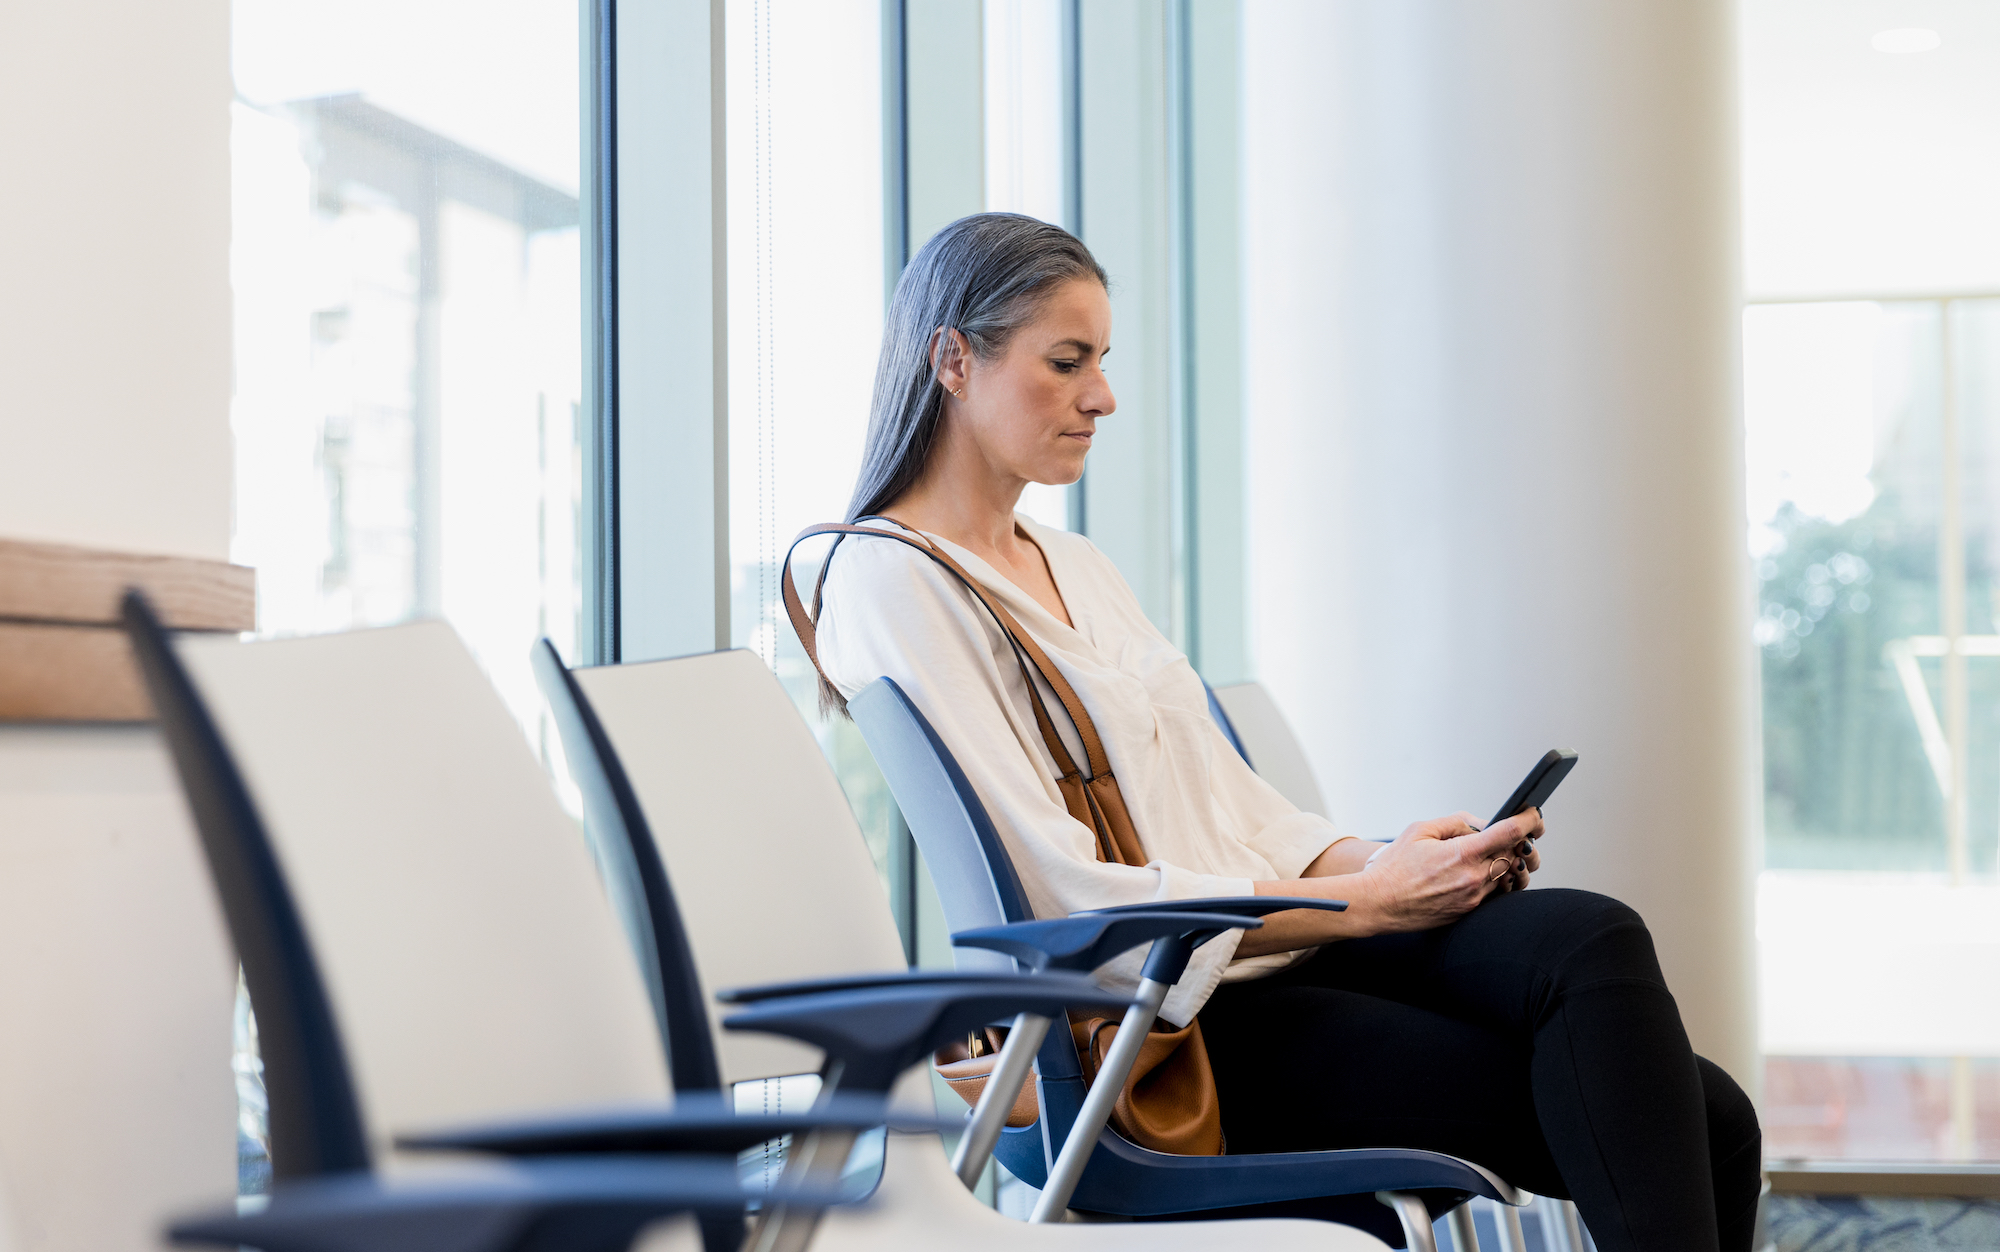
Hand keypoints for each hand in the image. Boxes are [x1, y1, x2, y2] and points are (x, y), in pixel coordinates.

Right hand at [1351, 808, 1544, 933]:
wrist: (1378, 903)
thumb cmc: (1394, 866)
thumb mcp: (1420, 830)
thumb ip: (1455, 822)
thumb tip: (1481, 824)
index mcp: (1462, 853)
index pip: (1509, 833)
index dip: (1528, 820)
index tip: (1534, 815)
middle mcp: (1473, 878)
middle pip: (1516, 855)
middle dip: (1522, 842)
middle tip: (1521, 833)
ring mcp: (1473, 897)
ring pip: (1508, 875)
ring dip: (1511, 861)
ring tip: (1505, 852)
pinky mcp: (1469, 911)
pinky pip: (1495, 892)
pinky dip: (1498, 878)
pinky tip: (1488, 870)